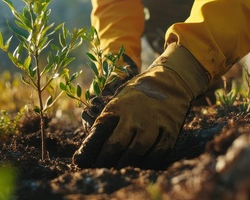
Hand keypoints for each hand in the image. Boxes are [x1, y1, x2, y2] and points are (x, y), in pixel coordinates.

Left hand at [73, 44, 208, 168]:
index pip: (98, 131)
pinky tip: (141, 164)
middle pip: (116, 144)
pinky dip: (148, 161)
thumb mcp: (119, 99)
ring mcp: (153, 122)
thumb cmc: (138, 95)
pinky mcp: (170, 128)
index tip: (80, 160)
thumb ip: (109, 119)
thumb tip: (92, 144)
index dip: (88, 148)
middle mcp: (134, 115)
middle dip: (104, 159)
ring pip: (136, 150)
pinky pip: (158, 151)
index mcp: (117, 106)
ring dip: (125, 163)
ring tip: (117, 169)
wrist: (169, 80)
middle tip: (98, 168)